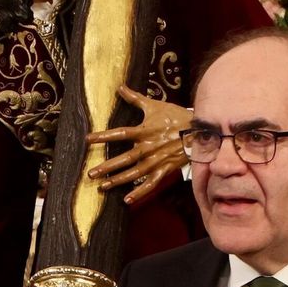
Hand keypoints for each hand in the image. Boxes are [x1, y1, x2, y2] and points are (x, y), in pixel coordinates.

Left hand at [86, 86, 191, 205]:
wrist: (199, 131)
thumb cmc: (176, 117)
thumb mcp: (155, 106)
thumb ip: (135, 98)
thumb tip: (119, 87)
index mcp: (144, 132)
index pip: (120, 134)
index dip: (103, 136)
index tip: (88, 140)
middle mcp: (148, 148)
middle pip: (124, 159)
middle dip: (107, 167)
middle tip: (91, 173)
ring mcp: (156, 161)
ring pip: (134, 174)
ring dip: (118, 180)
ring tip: (102, 186)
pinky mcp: (164, 170)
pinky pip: (151, 183)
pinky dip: (139, 192)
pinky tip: (127, 200)